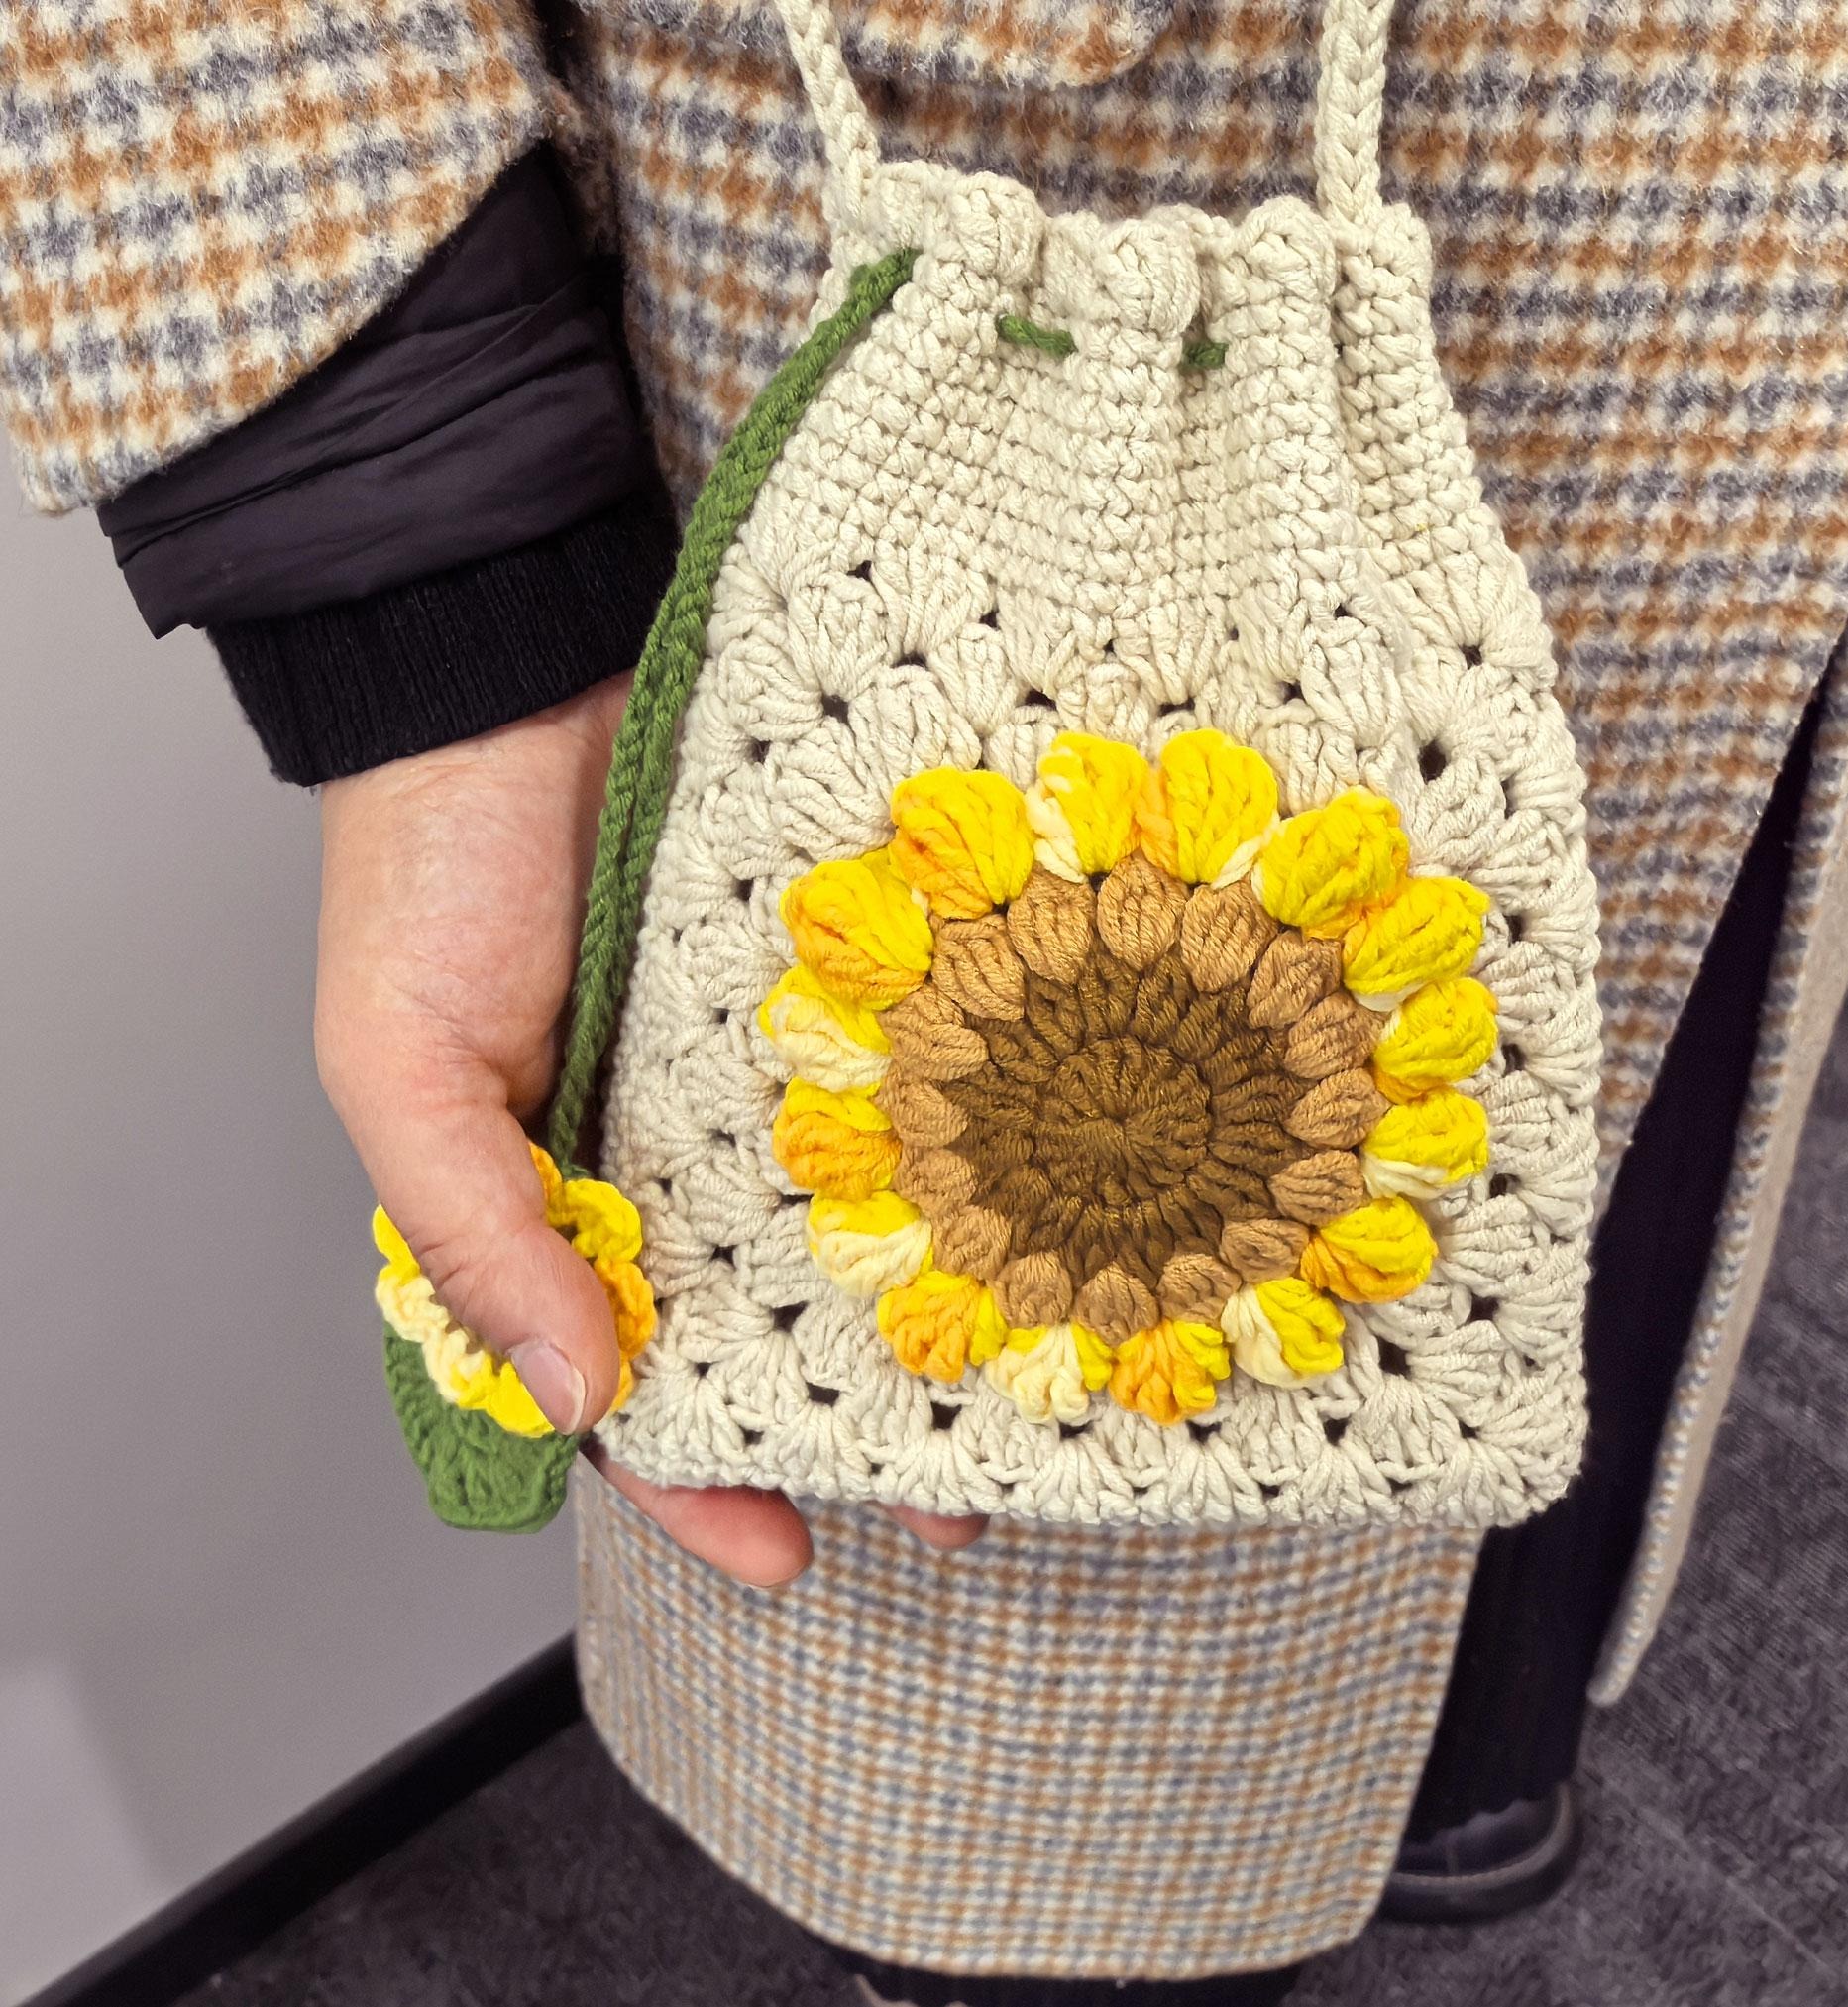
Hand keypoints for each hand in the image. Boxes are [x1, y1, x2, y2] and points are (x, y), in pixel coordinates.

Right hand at [315, 675, 984, 1584]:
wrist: (512, 665)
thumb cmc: (426, 864)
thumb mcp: (401, 1070)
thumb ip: (476, 1237)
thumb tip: (576, 1398)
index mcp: (554, 1198)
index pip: (625, 1380)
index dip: (699, 1479)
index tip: (788, 1557)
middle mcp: (675, 1151)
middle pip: (778, 1319)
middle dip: (865, 1415)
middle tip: (969, 1498)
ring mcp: (765, 1071)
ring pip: (861, 1218)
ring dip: (938, 1303)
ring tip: (1033, 1383)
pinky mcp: (835, 982)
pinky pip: (901, 1087)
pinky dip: (957, 1149)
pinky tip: (1034, 1205)